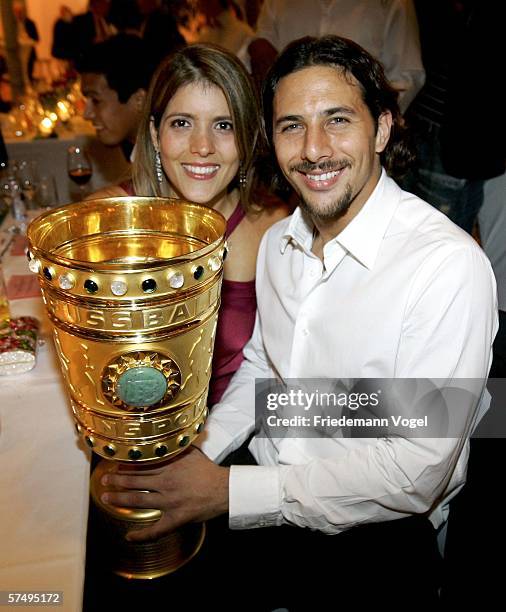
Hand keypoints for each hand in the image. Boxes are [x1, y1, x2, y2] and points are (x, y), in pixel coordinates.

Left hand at [100, 446, 228, 541]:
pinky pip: (156, 529)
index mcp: (169, 465)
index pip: (141, 465)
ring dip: (120, 499)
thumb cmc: (208, 470)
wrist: (224, 489)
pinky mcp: (176, 518)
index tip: (114, 465)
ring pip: (139, 500)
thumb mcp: (191, 452)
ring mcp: (169, 501)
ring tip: (106, 498)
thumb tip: (164, 438)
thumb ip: (175, 446)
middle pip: (135, 481)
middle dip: (116, 480)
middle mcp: (166, 482)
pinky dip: (142, 535)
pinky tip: (129, 537)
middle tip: (103, 480)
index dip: (125, 465)